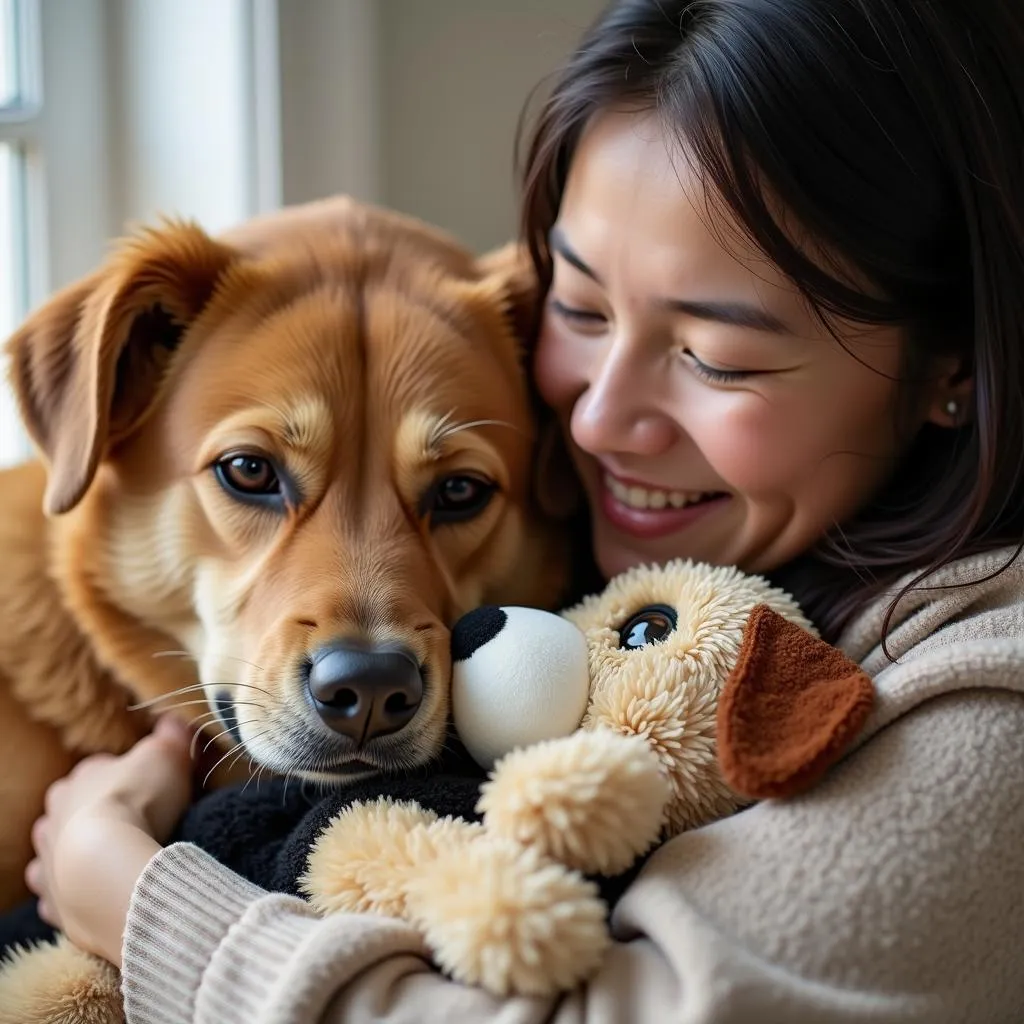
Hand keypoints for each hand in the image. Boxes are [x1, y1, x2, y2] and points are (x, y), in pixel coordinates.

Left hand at [25, 715, 194, 966]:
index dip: (123, 778)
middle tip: (132, 822)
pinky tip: (96, 891)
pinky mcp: (51, 899)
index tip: (148, 786)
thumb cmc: (137, 802)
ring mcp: (47, 859)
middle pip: (71, 810)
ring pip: (55, 851)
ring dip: (76, 852)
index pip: (98, 770)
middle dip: (94, 814)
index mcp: (79, 779)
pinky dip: (71, 892)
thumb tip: (177, 718)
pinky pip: (55, 893)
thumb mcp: (167, 755)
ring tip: (112, 859)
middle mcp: (54, 817)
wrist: (107, 866)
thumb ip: (172, 734)